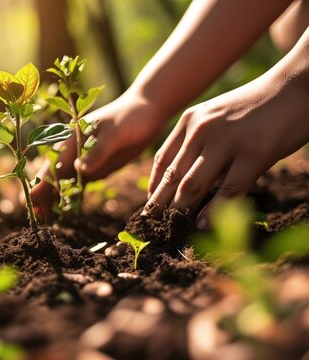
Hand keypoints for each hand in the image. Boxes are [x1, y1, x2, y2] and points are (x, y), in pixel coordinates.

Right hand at [31, 92, 166, 217]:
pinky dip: (70, 196)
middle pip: (52, 175)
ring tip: (43, 215)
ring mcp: (83, 160)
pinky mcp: (95, 167)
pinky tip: (64, 207)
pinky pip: (79, 184)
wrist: (148, 111)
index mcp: (71, 138)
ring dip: (53, 197)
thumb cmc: (130, 116)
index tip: (29, 198)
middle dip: (41, 194)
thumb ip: (99, 151)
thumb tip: (80, 168)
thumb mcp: (116, 133)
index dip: (40, 182)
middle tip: (34, 214)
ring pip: (63, 182)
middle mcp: (73, 151)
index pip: (52, 164)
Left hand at [146, 73, 308, 229]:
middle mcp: (202, 130)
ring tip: (171, 231)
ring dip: (180, 212)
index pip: (163, 161)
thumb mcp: (216, 116)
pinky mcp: (254, 154)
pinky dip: (213, 212)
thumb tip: (182, 177)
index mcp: (190, 121)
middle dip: (161, 206)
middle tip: (153, 228)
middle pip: (174, 176)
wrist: (296, 87)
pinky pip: (228, 190)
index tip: (148, 210)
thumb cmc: (256, 107)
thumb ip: (197, 140)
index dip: (154, 189)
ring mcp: (227, 142)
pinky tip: (202, 226)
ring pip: (193, 185)